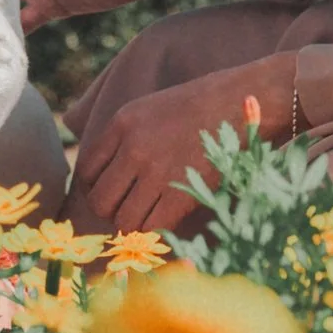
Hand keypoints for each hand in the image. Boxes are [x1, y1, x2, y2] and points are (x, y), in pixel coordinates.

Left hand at [70, 61, 296, 235]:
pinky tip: (168, 221)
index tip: (113, 191)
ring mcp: (157, 171)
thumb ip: (127, 137)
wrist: (246, 100)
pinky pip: (151, 227)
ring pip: (122, 220)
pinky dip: (156, 232)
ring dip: (133, 225)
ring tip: (150, 216)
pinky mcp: (182, 192)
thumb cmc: (203, 105)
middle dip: (112, 210)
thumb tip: (113, 175)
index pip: (86, 170)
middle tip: (130, 207)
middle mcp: (133, 147)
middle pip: (99, 200)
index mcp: (123, 123)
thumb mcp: (152, 108)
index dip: (96, 187)